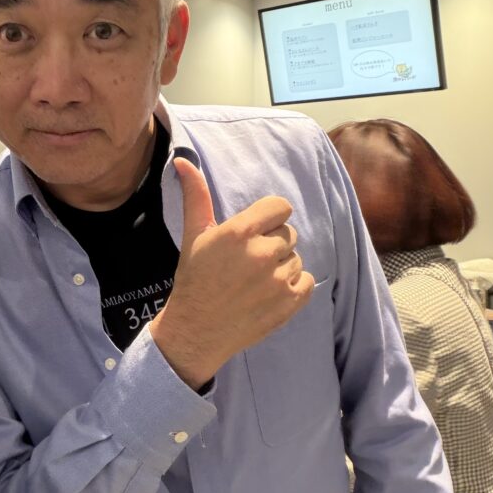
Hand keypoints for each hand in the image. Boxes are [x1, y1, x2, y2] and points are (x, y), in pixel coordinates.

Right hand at [150, 158, 314, 389]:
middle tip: (248, 263)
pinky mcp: (290, 302)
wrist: (196, 331)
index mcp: (239, 233)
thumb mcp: (194, 235)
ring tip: (255, 281)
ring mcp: (278, 280)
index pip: (280, 207)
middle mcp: (262, 253)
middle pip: (288, 233)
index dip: (268, 218)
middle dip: (272, 244)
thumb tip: (185, 161)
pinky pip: (307, 280)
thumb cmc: (194, 279)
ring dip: (281, 267)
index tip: (254, 233)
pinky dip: (293, 287)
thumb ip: (196, 196)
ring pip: (296, 258)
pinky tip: (269, 294)